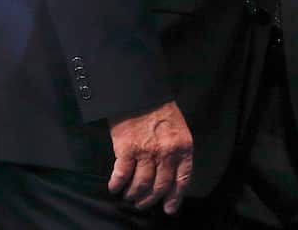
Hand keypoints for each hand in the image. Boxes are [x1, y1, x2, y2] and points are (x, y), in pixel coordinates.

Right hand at [107, 101, 192, 215]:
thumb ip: (176, 149)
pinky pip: (122, 175)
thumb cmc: (158, 106)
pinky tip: (114, 188)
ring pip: (141, 184)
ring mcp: (146, 152)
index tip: (168, 208)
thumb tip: (169, 173)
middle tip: (143, 203)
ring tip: (129, 196)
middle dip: (151, 199)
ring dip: (134, 194)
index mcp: (183, 147)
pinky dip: (117, 184)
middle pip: (160, 186)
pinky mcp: (126, 149)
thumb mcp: (177, 127)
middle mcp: (167, 154)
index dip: (175, 198)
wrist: (137, 90)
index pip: (182, 180)